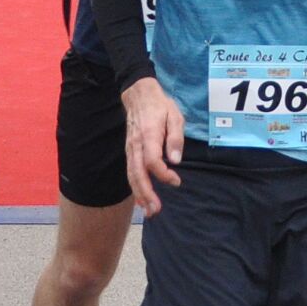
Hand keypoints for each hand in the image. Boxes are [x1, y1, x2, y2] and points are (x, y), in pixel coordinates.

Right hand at [120, 77, 186, 215]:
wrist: (139, 94)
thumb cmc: (160, 106)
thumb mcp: (175, 116)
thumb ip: (175, 138)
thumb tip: (176, 160)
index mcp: (149, 135)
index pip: (152, 161)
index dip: (163, 174)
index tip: (176, 181)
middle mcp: (136, 145)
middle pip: (138, 173)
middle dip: (146, 193)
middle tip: (155, 210)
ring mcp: (130, 149)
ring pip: (131, 175)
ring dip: (139, 194)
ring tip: (148, 211)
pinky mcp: (129, 151)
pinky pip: (130, 172)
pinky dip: (134, 187)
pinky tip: (140, 199)